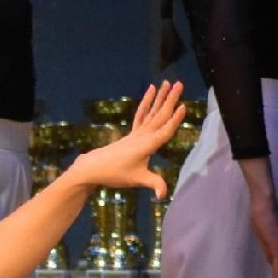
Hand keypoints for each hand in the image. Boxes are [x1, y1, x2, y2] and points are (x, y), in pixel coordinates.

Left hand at [66, 81, 184, 196]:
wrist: (93, 168)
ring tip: (168, 82)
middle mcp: (142, 135)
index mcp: (146, 145)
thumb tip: (163, 195)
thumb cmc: (115, 174)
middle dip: (171, 99)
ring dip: (161, 97)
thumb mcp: (137, 180)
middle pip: (160, 115)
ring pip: (152, 111)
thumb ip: (153, 184)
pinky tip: (151, 91)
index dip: (174, 120)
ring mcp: (137, 133)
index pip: (164, 131)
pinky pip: (141, 114)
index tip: (183, 106)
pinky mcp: (132, 133)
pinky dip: (147, 102)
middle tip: (180, 83)